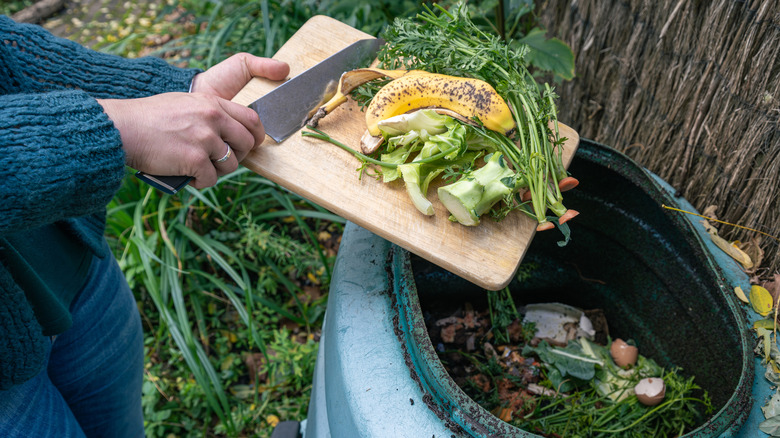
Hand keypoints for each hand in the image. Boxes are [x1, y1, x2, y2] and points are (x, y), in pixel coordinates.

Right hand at [100, 54, 288, 188]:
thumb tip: (226, 130)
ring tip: (199, 169)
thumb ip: (208, 113)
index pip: (251, 119)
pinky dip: (200, 182)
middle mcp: (213, 119)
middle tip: (220, 162)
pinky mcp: (195, 160)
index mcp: (212, 103)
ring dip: (217, 172)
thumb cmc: (148, 118)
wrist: (123, 128)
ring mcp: (205, 139)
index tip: (250, 145)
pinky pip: (211, 179)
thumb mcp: (184, 103)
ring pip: (231, 165)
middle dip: (238, 157)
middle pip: (247, 144)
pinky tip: (187, 177)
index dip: (255, 135)